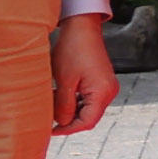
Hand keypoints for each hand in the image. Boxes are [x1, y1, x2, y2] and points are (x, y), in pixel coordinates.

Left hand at [47, 14, 116, 138]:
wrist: (82, 28)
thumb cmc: (72, 51)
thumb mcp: (64, 80)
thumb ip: (64, 105)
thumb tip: (61, 123)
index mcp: (102, 92)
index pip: (87, 122)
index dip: (68, 129)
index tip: (51, 130)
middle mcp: (109, 91)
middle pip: (89, 117)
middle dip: (68, 119)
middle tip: (48, 116)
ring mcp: (107, 86)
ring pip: (88, 108)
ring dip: (70, 109)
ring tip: (52, 101)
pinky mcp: (102, 81)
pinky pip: (89, 98)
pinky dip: (74, 100)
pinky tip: (60, 94)